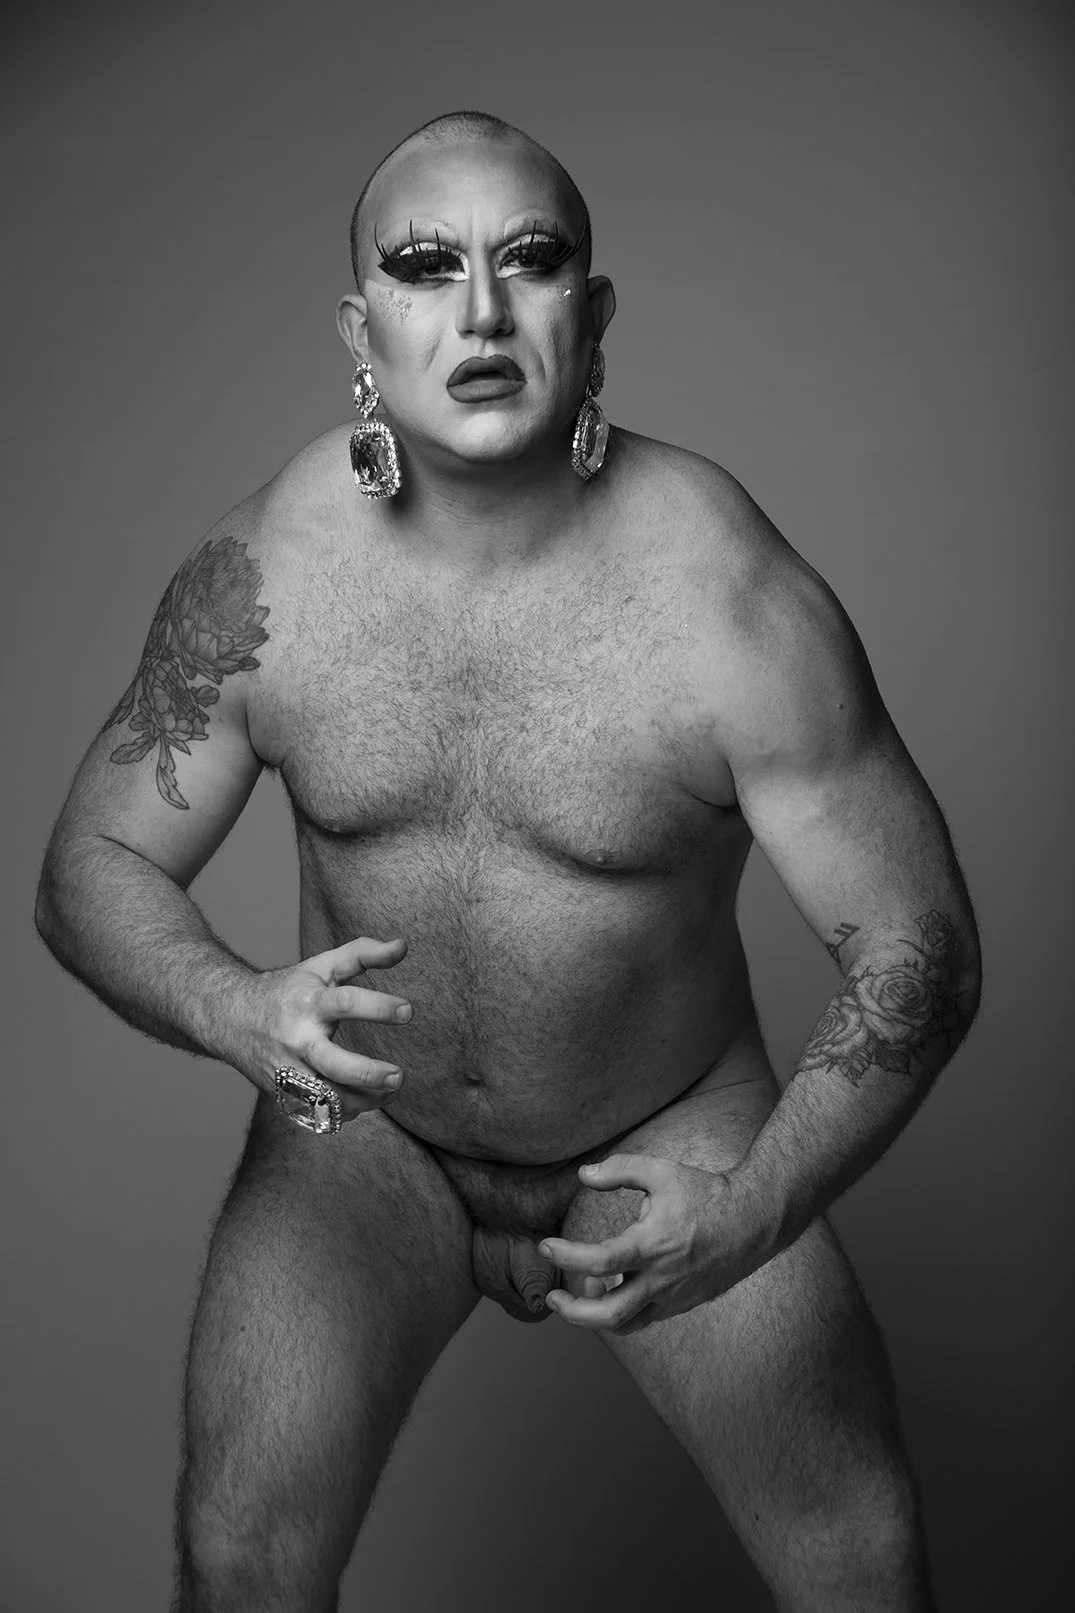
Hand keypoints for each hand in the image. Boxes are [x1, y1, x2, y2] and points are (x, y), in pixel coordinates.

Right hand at [241, 935, 412, 1122]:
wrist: (229, 1017)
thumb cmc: (287, 990)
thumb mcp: (321, 966)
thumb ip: (363, 954)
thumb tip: (403, 946)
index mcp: (309, 1002)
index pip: (346, 1003)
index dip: (379, 1007)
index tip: (408, 1011)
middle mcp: (297, 1039)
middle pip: (334, 1064)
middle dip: (369, 1074)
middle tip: (398, 1076)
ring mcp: (287, 1070)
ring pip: (326, 1099)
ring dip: (364, 1101)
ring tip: (390, 1091)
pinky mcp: (281, 1093)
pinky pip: (316, 1113)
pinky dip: (343, 1112)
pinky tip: (363, 1101)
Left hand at [538, 1153, 770, 1335]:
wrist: (754, 1221)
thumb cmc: (707, 1193)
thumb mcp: (661, 1171)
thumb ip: (620, 1169)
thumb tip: (585, 1174)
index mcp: (652, 1245)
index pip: (599, 1261)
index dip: (566, 1256)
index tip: (545, 1246)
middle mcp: (661, 1279)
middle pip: (608, 1315)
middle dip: (573, 1312)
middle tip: (553, 1296)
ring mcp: (673, 1296)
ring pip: (626, 1324)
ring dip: (595, 1317)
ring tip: (585, 1290)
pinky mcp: (682, 1303)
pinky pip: (645, 1317)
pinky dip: (622, 1309)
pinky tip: (615, 1286)